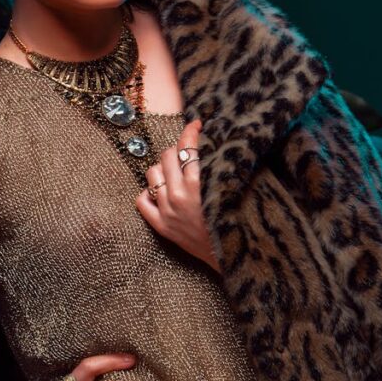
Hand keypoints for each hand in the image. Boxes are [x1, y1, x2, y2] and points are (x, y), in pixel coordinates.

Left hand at [135, 118, 220, 273]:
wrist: (234, 256)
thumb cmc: (240, 220)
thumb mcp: (235, 188)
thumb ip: (223, 164)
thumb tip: (211, 141)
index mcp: (200, 183)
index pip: (188, 145)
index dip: (191, 130)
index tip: (196, 124)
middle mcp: (179, 195)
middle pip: (167, 155)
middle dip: (178, 150)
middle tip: (188, 153)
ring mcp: (167, 211)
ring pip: (152, 173)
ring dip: (163, 169)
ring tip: (175, 173)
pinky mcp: (161, 227)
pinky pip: (141, 200)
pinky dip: (149, 193)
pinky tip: (161, 192)